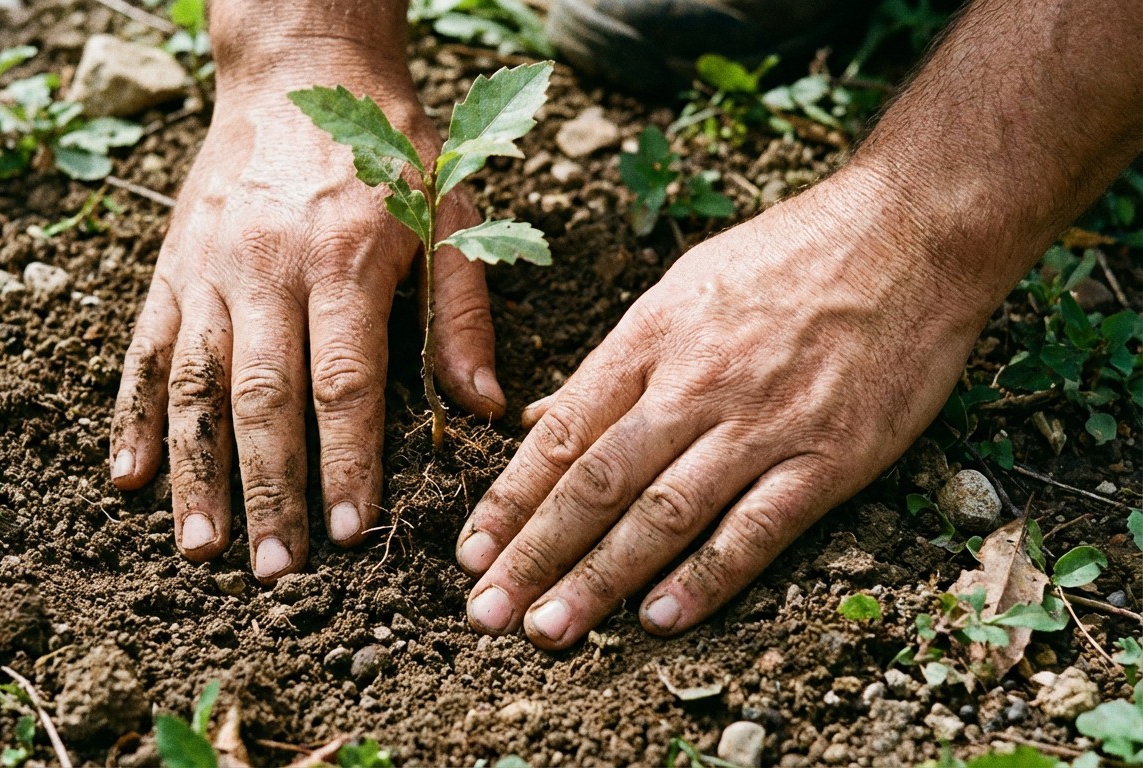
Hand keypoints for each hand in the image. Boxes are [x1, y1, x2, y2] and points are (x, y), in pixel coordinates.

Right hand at [110, 51, 503, 581]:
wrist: (300, 68)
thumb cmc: (388, 147)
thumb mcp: (451, 210)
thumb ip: (465, 309)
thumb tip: (482, 407)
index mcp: (344, 259)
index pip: (345, 382)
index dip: (345, 461)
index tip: (348, 532)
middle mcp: (267, 269)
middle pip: (263, 397)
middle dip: (269, 488)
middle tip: (275, 570)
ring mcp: (209, 269)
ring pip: (195, 385)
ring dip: (195, 472)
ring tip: (200, 547)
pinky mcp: (172, 267)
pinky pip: (145, 348)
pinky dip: (133, 415)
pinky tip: (128, 477)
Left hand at [455, 169, 992, 647]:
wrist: (909, 231)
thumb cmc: (788, 255)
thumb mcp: (679, 288)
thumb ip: (612, 364)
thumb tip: (541, 417)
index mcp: (650, 339)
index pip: (560, 436)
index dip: (509, 500)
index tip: (471, 552)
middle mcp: (694, 385)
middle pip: (595, 483)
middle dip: (533, 554)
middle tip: (488, 613)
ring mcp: (762, 424)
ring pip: (663, 515)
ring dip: (600, 579)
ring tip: (550, 629)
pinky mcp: (830, 455)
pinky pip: (756, 528)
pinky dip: (705, 578)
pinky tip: (659, 619)